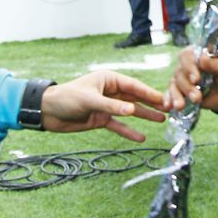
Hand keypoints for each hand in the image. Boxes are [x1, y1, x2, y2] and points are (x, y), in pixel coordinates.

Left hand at [40, 70, 166, 140]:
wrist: (47, 112)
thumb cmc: (66, 98)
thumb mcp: (89, 100)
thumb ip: (111, 106)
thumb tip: (133, 111)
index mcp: (108, 79)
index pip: (133, 86)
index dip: (149, 93)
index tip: (164, 99)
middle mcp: (110, 92)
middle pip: (135, 98)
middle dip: (151, 103)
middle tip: (169, 109)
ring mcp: (107, 106)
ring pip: (130, 112)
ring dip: (144, 116)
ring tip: (161, 120)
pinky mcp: (101, 119)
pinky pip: (118, 125)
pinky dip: (129, 131)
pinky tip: (141, 137)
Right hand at [163, 45, 217, 112]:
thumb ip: (215, 64)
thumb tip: (201, 58)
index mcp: (200, 53)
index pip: (187, 55)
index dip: (189, 66)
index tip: (196, 79)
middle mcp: (190, 65)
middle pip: (179, 72)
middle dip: (187, 86)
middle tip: (197, 97)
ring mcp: (186, 79)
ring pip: (174, 84)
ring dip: (177, 95)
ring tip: (181, 106)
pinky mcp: (185, 92)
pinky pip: (172, 94)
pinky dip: (169, 100)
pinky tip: (169, 107)